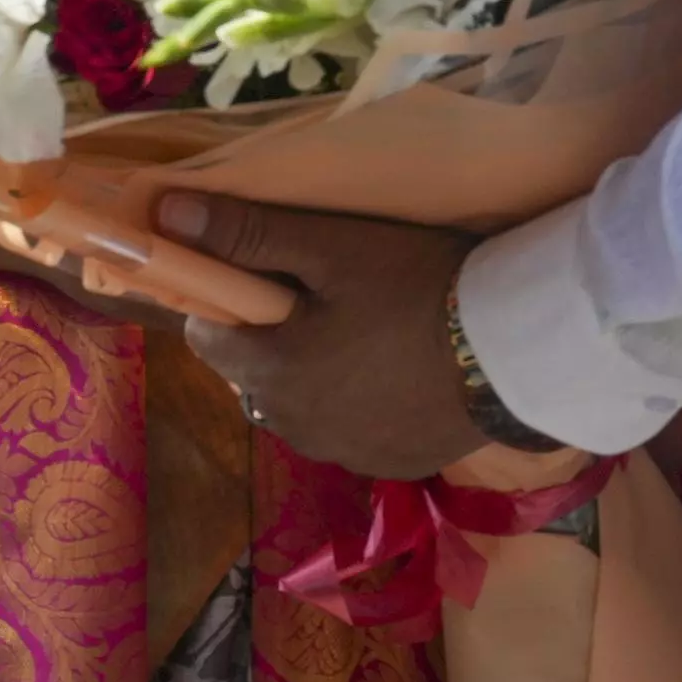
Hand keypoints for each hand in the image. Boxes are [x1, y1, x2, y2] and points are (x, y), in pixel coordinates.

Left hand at [154, 190, 494, 479]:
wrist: (515, 351)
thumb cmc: (416, 287)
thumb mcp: (332, 248)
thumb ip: (248, 234)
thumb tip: (165, 217)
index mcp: (269, 372)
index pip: (206, 335)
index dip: (226, 298)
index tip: (265, 272)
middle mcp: (293, 426)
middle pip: (254, 371)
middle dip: (273, 335)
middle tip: (328, 293)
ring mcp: (342, 453)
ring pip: (300, 403)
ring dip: (314, 372)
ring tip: (368, 330)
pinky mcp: (388, 464)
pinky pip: (348, 429)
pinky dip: (358, 402)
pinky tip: (398, 370)